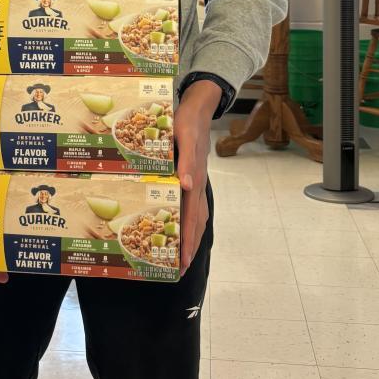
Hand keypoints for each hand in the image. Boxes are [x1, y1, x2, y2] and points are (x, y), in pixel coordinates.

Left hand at [174, 81, 217, 274]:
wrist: (198, 109)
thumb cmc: (186, 122)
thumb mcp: (183, 136)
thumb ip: (185, 160)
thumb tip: (187, 185)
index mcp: (194, 178)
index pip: (191, 215)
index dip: (187, 238)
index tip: (183, 258)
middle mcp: (197, 184)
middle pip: (196, 222)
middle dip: (189, 247)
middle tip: (180, 269)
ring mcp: (197, 183)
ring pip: (197, 218)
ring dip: (191, 239)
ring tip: (183, 258)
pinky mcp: (194, 179)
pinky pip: (195, 207)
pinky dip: (192, 223)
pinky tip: (184, 231)